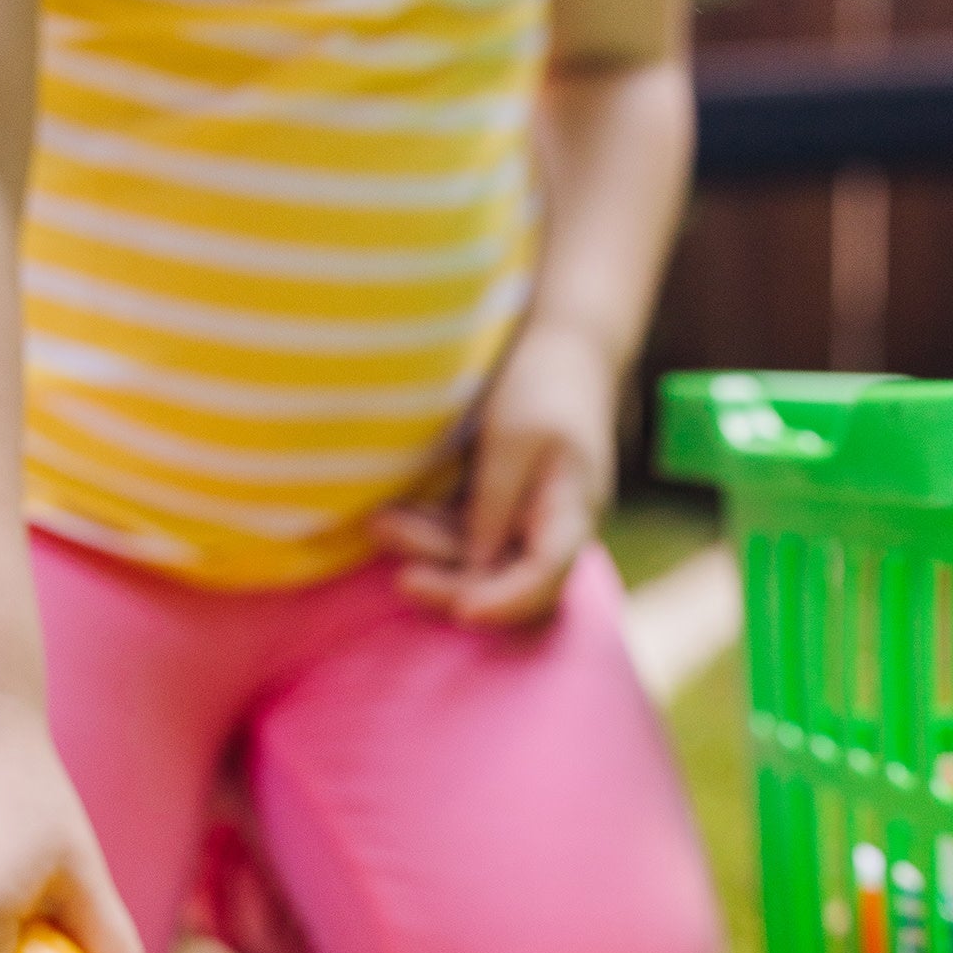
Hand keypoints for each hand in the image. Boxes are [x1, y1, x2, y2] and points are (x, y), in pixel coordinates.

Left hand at [373, 319, 617, 626]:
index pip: (546, 579)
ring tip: (380, 523)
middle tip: (401, 578)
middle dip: (451, 580)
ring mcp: (527, 520)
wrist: (564, 342)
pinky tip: (392, 516)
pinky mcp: (502, 507)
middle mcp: (553, 529)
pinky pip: (464, 535)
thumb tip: (474, 565)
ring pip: (477, 561)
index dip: (505, 602)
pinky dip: (431, 529)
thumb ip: (494, 503)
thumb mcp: (514, 437)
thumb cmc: (545, 380)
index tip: (463, 610)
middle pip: (505, 582)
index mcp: (572, 513)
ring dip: (429, 549)